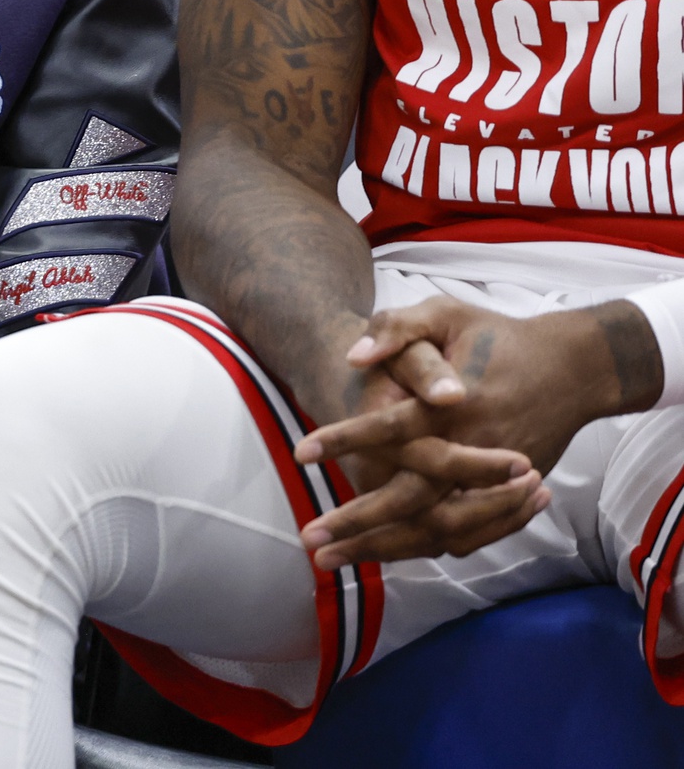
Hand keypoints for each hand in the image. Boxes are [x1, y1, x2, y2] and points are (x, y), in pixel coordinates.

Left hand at [291, 297, 657, 566]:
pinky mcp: (505, 496)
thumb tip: (354, 357)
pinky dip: (423, 548)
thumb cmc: (497, 336)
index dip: (346, 439)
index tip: (301, 453)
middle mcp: (474, 450)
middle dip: (358, 523)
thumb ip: (397, 328)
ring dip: (383, 548)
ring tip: (330, 559)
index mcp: (455, 405)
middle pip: (413, 500)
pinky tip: (379, 555)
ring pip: (437, 529)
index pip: (393, 428)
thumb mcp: (446, 313)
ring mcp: (493, 481)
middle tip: (308, 538)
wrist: (571, 367)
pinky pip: (464, 535)